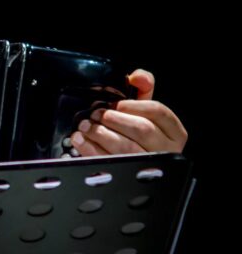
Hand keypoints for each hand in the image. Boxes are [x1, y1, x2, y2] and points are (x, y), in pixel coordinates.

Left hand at [70, 69, 187, 156]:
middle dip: (115, 119)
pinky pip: (110, 163)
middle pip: (142, 130)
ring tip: (85, 125)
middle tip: (96, 114)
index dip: (133, 105)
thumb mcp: (143, 109)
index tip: (115, 104)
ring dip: (101, 134)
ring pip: (127, 149)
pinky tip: (81, 140)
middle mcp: (165, 150)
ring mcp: (149, 167)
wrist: (134, 163)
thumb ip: (143, 89)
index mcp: (173, 131)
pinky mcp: (128, 177)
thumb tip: (137, 76)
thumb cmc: (139, 131)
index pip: (158, 112)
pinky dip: (91, 150)